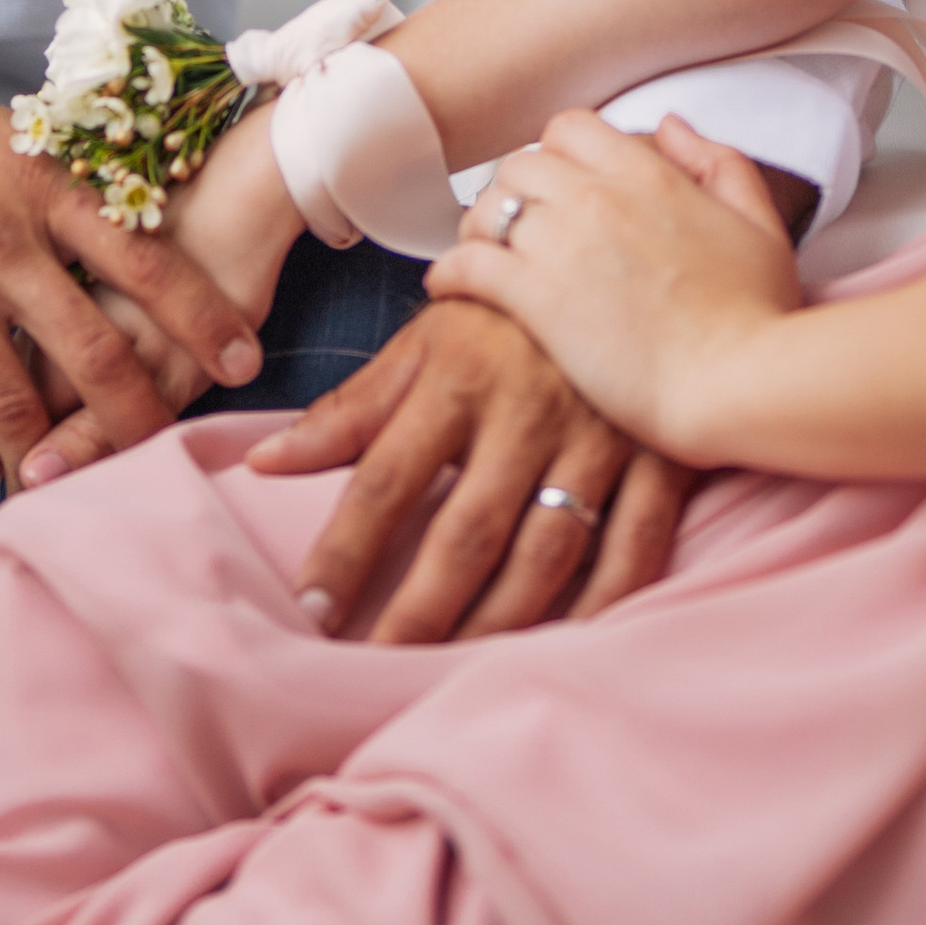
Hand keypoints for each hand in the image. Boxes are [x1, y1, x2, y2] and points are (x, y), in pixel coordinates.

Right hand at [0, 6, 264, 491]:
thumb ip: (47, 182)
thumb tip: (116, 221)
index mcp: (36, 178)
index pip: (144, 257)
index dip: (202, 315)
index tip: (244, 358)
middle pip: (93, 348)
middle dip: (139, 415)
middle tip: (166, 455)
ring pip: (14, 398)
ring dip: (48, 452)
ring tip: (72, 484)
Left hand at [245, 298, 691, 640]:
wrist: (618, 251)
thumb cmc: (504, 312)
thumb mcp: (424, 342)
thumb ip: (350, 410)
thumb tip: (264, 461)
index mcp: (458, 376)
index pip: (386, 479)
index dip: (346, 551)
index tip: (311, 612)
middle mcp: (527, 410)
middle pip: (466, 531)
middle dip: (420, 610)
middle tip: (379, 666)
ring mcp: (600, 436)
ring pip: (547, 553)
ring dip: (498, 622)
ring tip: (455, 673)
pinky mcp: (660, 456)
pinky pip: (634, 548)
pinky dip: (601, 604)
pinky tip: (563, 643)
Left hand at [425, 110, 801, 462]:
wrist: (741, 384)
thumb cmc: (759, 317)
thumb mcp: (759, 223)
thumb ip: (716, 162)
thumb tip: (670, 125)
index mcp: (648, 174)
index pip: (570, 128)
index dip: (559, 155)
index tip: (561, 189)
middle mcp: (597, 196)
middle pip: (522, 164)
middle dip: (516, 192)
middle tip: (520, 229)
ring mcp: (562, 245)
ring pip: (488, 209)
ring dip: (481, 230)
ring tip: (485, 257)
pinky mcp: (536, 299)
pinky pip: (467, 264)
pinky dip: (451, 272)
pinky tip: (451, 288)